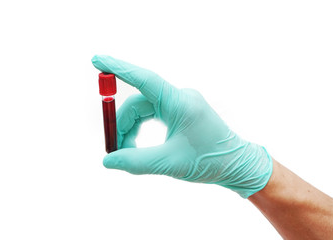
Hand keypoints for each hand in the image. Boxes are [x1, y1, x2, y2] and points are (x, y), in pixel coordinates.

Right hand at [92, 55, 271, 197]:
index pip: (144, 80)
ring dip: (131, 128)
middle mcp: (180, 97)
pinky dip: (141, 127)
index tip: (97, 60)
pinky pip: (153, 112)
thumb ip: (136, 162)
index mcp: (180, 103)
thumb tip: (108, 160)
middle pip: (138, 102)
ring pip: (144, 109)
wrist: (235, 164)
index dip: (119, 69)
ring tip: (127, 152)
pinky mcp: (180, 109)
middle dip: (122, 124)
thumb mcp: (169, 164)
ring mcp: (181, 102)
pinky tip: (137, 145)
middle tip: (113, 149)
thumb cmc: (208, 162)